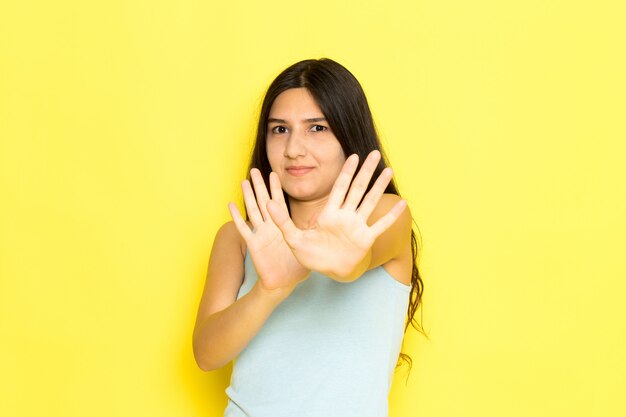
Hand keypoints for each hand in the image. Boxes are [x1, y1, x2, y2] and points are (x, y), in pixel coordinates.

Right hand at [229, 169, 309, 292]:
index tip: (274, 174)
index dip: (276, 189)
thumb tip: (331, 224)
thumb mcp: (306, 247)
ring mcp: (261, 234)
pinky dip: (237, 218)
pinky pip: (244, 229)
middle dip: (260, 186)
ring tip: (244, 182)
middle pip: (264, 202)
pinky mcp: (254, 245)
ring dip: (248, 196)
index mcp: (282, 226)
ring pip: (253, 211)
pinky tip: (231, 205)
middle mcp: (270, 227)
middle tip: (255, 170)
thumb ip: (313, 235)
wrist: (283, 283)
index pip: (279, 203)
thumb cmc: (294, 266)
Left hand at [267, 150, 406, 280]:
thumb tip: (267, 204)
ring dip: (379, 186)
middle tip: (375, 153)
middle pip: (357, 188)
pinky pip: (381, 225)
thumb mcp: (293, 239)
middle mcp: (346, 216)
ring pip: (370, 201)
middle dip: (366, 171)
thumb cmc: (312, 255)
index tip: (353, 156)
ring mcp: (358, 226)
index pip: (339, 187)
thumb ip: (282, 221)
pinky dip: (391, 215)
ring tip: (388, 170)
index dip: (346, 172)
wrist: (328, 272)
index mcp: (329, 213)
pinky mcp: (365, 239)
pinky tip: (402, 203)